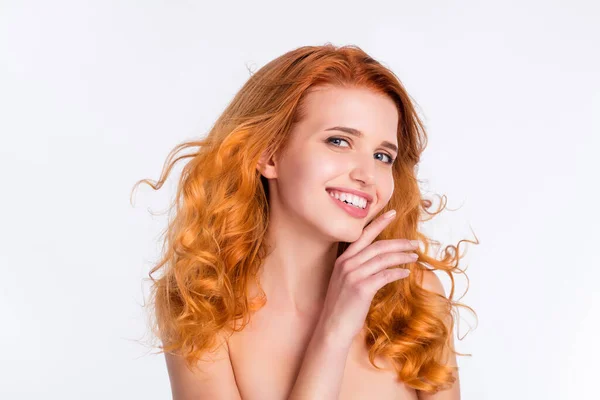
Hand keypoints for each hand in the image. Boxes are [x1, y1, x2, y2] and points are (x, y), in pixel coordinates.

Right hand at [316, 210, 418, 345]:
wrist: (332, 327)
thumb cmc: (342, 307)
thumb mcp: (345, 282)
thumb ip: (358, 268)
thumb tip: (380, 262)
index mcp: (342, 260)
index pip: (363, 236)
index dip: (378, 223)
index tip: (392, 213)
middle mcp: (346, 264)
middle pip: (377, 246)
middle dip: (399, 242)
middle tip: (415, 243)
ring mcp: (353, 275)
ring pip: (383, 259)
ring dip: (401, 256)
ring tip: (414, 256)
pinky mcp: (361, 288)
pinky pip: (385, 275)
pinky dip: (397, 272)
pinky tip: (406, 273)